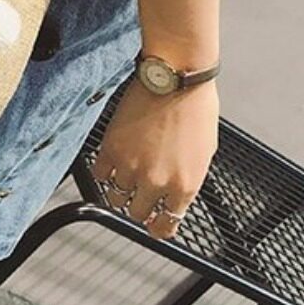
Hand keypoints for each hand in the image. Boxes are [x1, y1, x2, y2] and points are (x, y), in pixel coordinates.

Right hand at [92, 76, 218, 240]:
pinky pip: (99, 175)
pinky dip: (104, 173)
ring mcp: (131, 167)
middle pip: (138, 214)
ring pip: (116, 198)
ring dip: (120, 190)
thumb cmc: (195, 106)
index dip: (159, 228)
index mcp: (185, 185)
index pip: (166, 225)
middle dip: (139, 207)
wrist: (176, 77)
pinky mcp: (111, 149)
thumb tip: (176, 192)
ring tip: (125, 177)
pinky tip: (111, 164)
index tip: (155, 225)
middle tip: (139, 195)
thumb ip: (188, 178)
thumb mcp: (204, 152)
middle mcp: (157, 182)